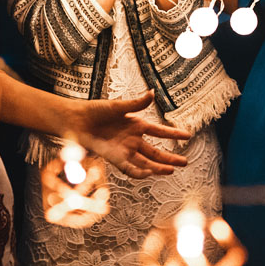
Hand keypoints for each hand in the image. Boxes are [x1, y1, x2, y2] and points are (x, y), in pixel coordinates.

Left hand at [72, 90, 190, 177]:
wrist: (76, 121)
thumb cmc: (96, 110)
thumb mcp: (118, 106)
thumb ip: (136, 103)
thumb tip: (152, 93)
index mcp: (136, 124)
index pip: (159, 131)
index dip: (173, 134)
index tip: (188, 135)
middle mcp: (132, 139)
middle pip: (155, 151)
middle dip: (170, 157)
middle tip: (185, 162)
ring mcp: (124, 150)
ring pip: (145, 162)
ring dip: (158, 167)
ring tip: (172, 170)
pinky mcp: (114, 158)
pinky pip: (129, 168)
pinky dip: (140, 172)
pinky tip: (150, 172)